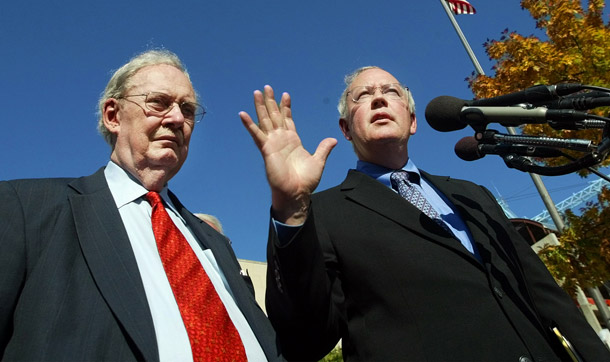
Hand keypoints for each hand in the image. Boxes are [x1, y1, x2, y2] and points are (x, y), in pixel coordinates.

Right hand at [239, 85, 336, 223]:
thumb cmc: (305, 181)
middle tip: (267, 87)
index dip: (286, 107)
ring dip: (261, 106)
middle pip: (274, 116)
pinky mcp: (266, 149)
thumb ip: (324, 149)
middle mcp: (281, 140)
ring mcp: (273, 143)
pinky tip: (243, 114)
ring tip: (257, 93)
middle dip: (271, 101)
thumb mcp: (318, 161)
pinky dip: (249, 125)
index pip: (288, 119)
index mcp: (292, 141)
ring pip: (265, 120)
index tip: (285, 95)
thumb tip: (333, 140)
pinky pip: (257, 135)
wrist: (296, 193)